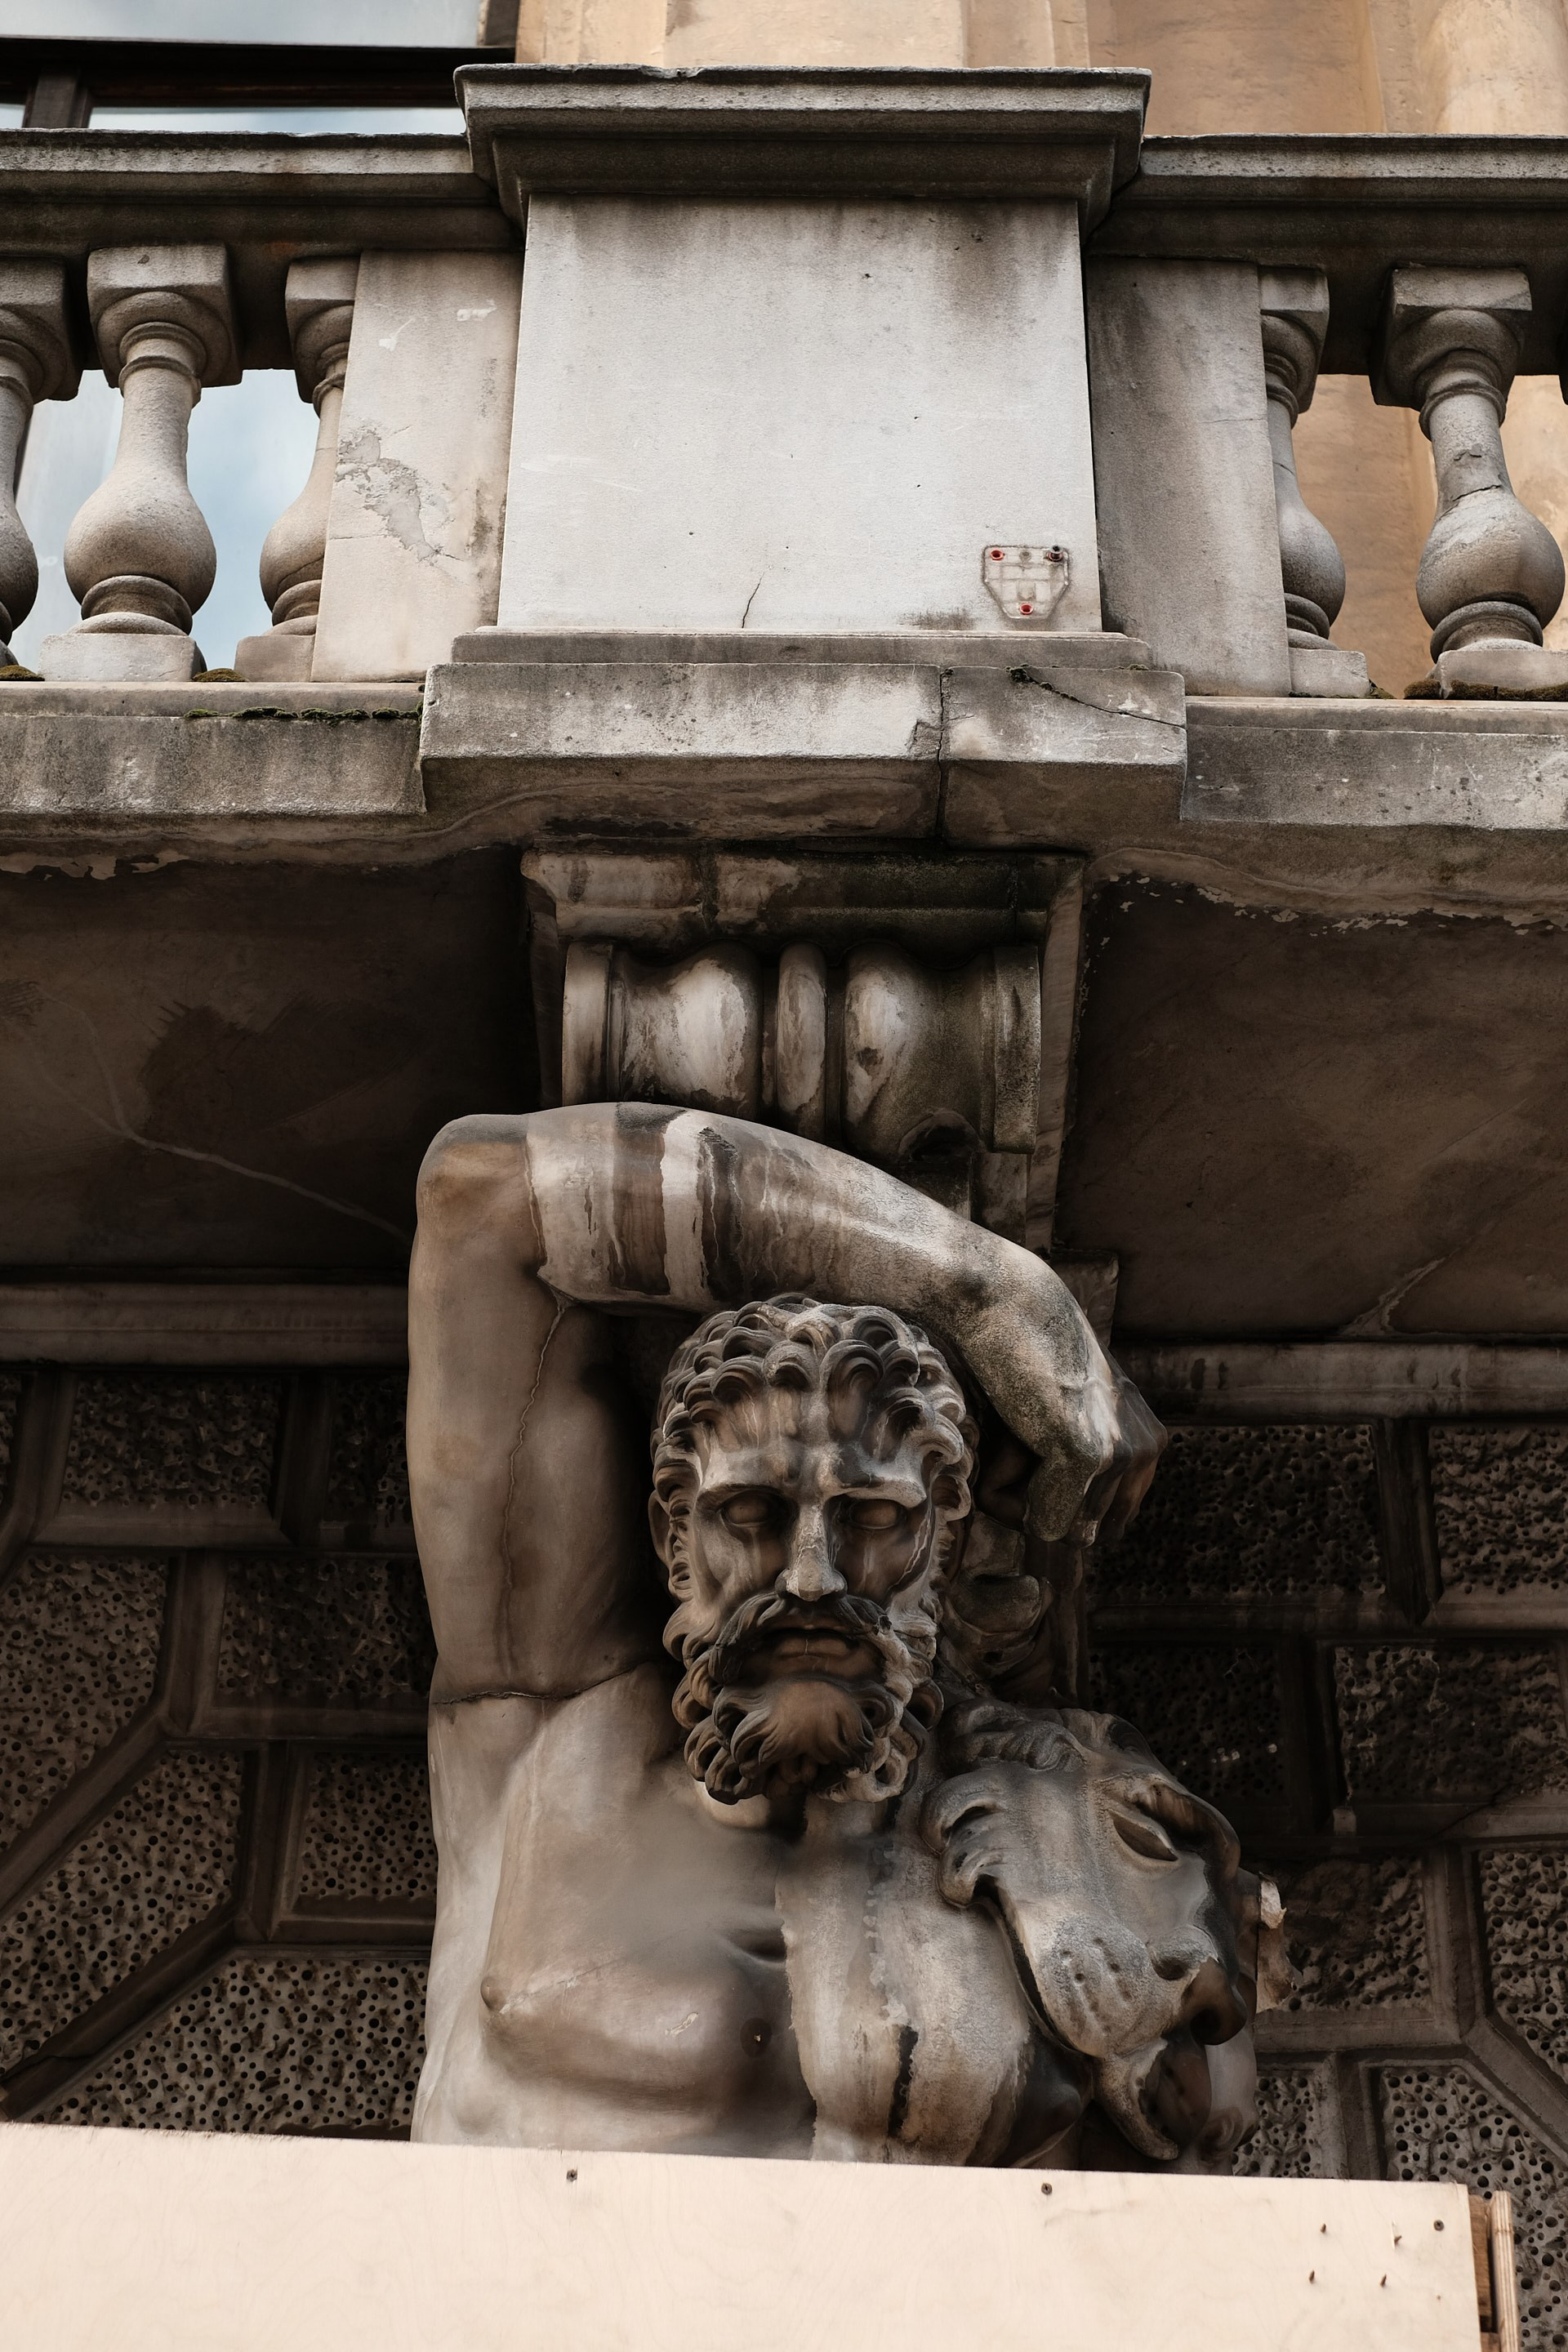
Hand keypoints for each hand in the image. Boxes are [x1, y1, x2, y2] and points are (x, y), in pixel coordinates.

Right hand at [959, 1266, 1165, 1545]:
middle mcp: (1149, 1449)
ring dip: (1019, 1487)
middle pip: (1081, 1531)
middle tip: (1021, 1429)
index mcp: (1149, 1440)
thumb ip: (1077, 1463)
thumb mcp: (1066, 1412)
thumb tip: (1067, 1537)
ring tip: (1017, 1418)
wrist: (1003, 1299)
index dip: (1055, 1496)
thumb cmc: (1021, 1356)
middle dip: (1038, 1496)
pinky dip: (1011, 1493)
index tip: (1036, 1437)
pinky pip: (1045, 1521)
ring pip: (1057, 1526)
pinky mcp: (1092, 1456)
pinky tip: (1012, 1430)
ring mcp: (1125, 1454)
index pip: (1102, 1523)